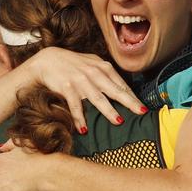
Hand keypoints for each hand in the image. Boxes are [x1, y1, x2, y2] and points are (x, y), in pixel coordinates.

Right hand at [23, 47, 146, 129]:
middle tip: (141, 112)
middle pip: (115, 90)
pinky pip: (75, 106)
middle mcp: (93, 73)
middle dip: (129, 102)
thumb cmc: (73, 64)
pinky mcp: (67, 87)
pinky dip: (79, 118)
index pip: (121, 84)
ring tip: (119, 121)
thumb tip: (122, 88)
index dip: (133, 96)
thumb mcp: (92, 64)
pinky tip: (84, 130)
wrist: (48, 60)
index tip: (143, 107)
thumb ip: (106, 73)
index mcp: (102, 67)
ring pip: (98, 98)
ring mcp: (80, 80)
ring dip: (109, 111)